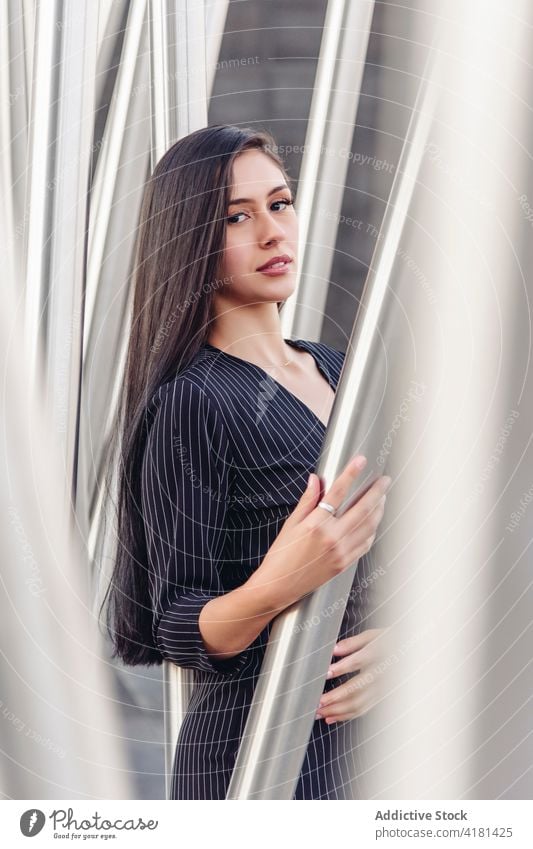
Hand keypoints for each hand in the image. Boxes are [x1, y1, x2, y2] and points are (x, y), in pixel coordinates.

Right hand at [246, 456, 390, 613]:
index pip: (338, 493)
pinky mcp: (345, 564)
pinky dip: (372, 530)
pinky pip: (365, 543)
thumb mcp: (290, 525)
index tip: (360, 461)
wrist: (278, 587)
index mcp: (316, 525)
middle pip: (362, 508)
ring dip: (378, 509)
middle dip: (376, 491)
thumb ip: (307, 500)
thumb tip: (316, 480)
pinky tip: (372, 522)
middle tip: (384, 480)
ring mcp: (341, 552)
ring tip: (382, 498)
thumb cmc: (280, 556)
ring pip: (368, 526)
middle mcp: (332, 538)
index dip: (351, 474)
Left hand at [315, 628, 388, 723]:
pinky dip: (347, 715)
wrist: (413, 654)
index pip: (358, 661)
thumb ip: (353, 643)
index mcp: (378, 654)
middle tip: (318, 702)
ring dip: (338, 710)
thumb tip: (334, 649)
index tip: (326, 673)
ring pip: (359, 703)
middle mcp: (381, 673)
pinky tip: (331, 717)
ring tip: (319, 712)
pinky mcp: (381, 697)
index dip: (342, 668)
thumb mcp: (374, 635)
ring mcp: (382, 688)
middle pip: (357, 688)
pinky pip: (364, 709)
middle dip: (336, 697)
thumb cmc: (391, 641)